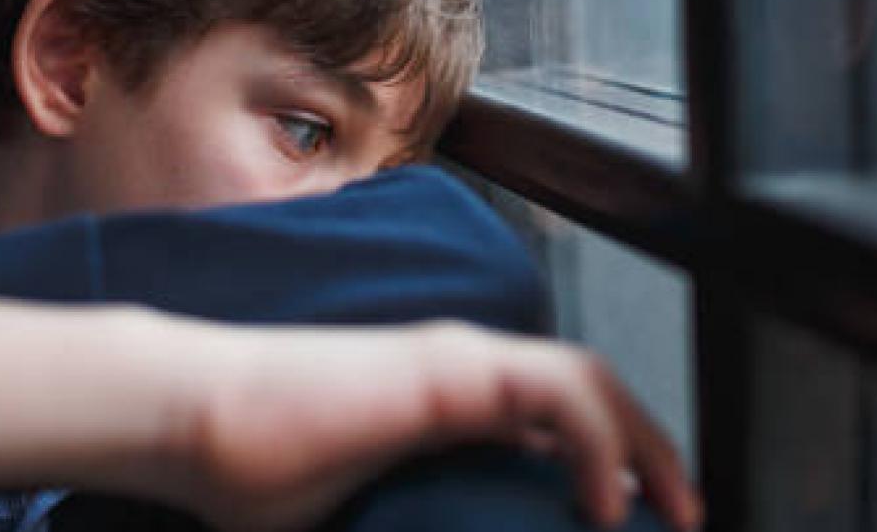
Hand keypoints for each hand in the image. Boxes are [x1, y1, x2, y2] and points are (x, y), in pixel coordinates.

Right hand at [166, 318, 701, 531]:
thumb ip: (411, 525)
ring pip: (587, 378)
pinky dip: (603, 440)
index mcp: (443, 406)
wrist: (194, 422)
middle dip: (650, 450)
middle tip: (682, 515)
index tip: (630, 523)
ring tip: (672, 508)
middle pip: (588, 391)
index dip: (607, 462)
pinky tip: (610, 501)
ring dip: (644, 440)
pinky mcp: (446, 368)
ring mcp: (455, 361)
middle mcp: (460, 370)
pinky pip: (556, 389)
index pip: (553, 419)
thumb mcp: (355, 520)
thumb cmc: (250, 475)